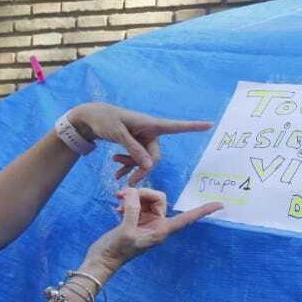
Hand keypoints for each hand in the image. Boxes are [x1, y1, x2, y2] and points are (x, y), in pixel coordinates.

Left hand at [66, 103, 213, 185]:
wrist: (91, 118)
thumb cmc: (105, 120)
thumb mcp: (118, 134)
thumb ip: (134, 149)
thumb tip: (150, 166)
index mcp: (150, 124)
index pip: (176, 126)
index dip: (193, 126)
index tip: (210, 124)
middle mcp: (150, 132)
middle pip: (155, 156)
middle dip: (143, 169)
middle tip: (130, 183)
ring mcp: (142, 139)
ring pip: (144, 161)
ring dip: (132, 168)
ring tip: (117, 175)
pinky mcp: (134, 144)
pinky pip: (136, 160)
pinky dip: (127, 167)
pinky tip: (117, 174)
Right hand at [85, 188, 223, 273]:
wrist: (100, 260)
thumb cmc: (115, 251)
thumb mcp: (125, 230)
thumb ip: (132, 209)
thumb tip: (134, 193)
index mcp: (161, 231)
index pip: (187, 219)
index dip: (203, 211)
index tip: (221, 205)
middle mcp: (157, 225)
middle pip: (159, 198)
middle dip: (142, 193)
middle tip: (123, 196)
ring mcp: (146, 221)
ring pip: (146, 197)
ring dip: (132, 196)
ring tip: (118, 200)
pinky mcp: (135, 219)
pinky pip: (137, 202)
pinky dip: (127, 200)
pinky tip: (117, 205)